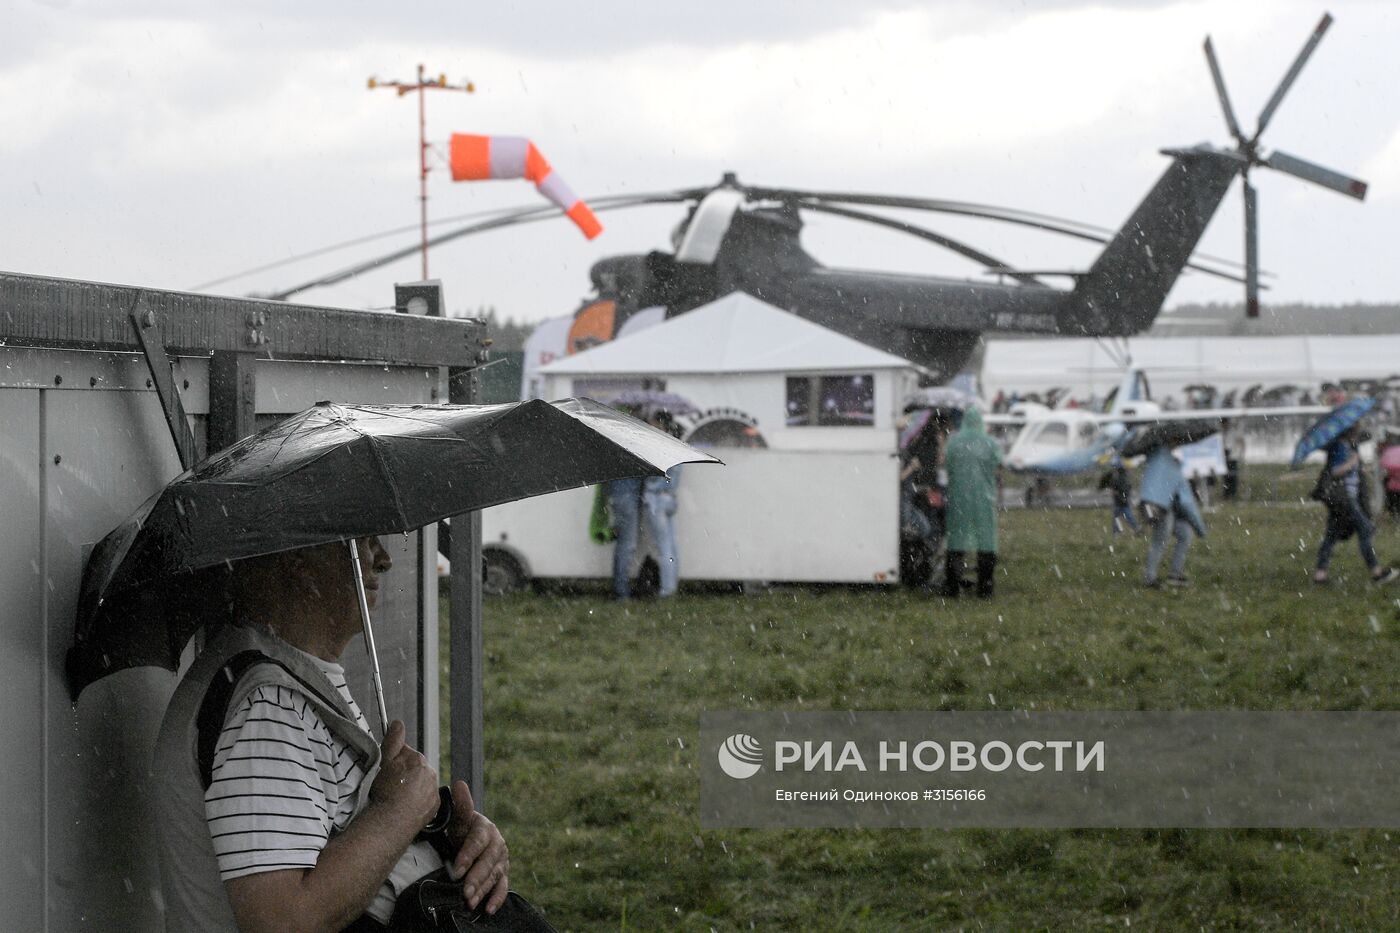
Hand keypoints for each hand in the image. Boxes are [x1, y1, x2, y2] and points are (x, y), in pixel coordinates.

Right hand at [368, 720, 439, 827]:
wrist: (392, 820)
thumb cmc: (385, 791)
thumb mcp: (384, 762)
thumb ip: (393, 741)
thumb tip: (398, 723)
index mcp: (417, 759)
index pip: (405, 755)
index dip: (393, 763)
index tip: (386, 773)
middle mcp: (429, 772)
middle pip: (415, 769)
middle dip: (404, 775)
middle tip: (390, 787)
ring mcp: (433, 790)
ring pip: (421, 784)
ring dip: (412, 788)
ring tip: (397, 799)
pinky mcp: (435, 806)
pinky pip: (426, 799)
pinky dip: (418, 802)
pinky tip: (405, 807)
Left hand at [445, 780, 509, 913]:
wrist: (472, 839)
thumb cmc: (463, 829)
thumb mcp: (460, 817)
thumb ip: (461, 804)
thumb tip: (458, 784)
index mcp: (486, 829)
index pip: (478, 842)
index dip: (468, 856)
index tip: (457, 869)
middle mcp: (497, 844)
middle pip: (488, 862)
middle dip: (476, 877)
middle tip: (464, 891)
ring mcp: (502, 860)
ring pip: (494, 875)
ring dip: (483, 889)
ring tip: (470, 901)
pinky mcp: (503, 873)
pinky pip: (503, 886)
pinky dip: (497, 898)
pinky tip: (489, 908)